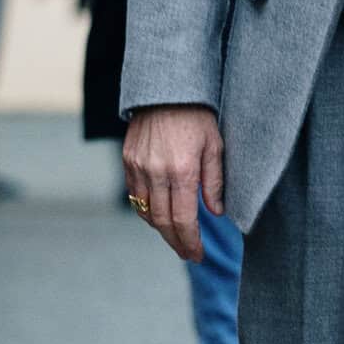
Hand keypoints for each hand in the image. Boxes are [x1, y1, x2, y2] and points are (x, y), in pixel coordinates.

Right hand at [122, 105, 222, 260]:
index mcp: (181, 171)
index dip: (190, 242)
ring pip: (145, 211)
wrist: (166, 88)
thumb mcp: (215, 146)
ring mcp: (138, 167)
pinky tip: (159, 214)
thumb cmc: (197, 116)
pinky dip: (146, 210)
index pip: (183, 220)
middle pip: (162, 222)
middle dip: (176, 242)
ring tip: (176, 237)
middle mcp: (156, 172)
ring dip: (161, 229)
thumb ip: (214, 182)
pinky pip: (135, 195)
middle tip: (187, 254)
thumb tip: (216, 213)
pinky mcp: (127, 160)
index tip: (197, 255)